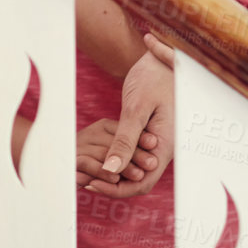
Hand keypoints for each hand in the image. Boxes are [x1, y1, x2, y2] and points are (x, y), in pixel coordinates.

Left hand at [87, 50, 173, 197]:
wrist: (163, 58)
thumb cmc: (153, 78)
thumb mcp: (136, 108)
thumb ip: (125, 140)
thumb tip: (110, 170)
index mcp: (166, 146)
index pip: (142, 182)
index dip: (116, 189)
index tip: (91, 184)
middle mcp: (163, 149)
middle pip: (136, 179)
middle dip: (110, 183)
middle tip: (81, 178)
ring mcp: (156, 142)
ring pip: (133, 167)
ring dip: (110, 171)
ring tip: (83, 169)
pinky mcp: (147, 135)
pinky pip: (131, 153)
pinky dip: (114, 156)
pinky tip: (95, 154)